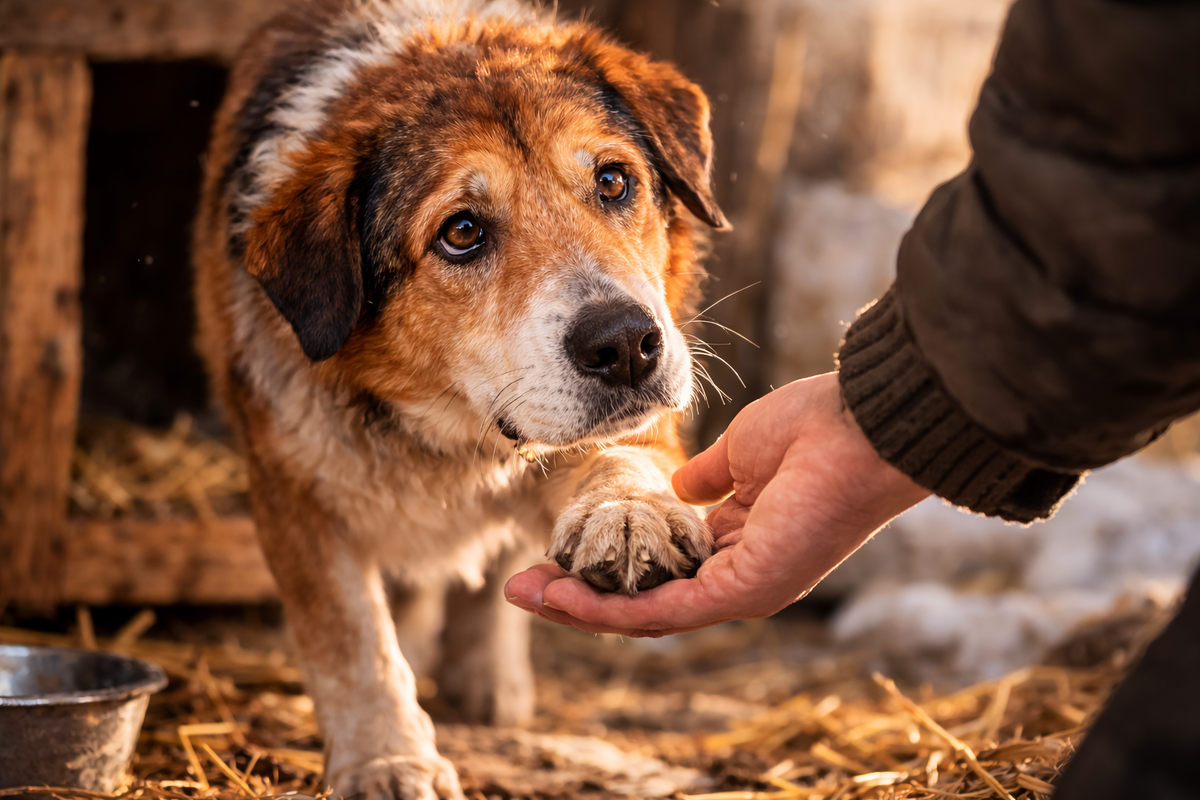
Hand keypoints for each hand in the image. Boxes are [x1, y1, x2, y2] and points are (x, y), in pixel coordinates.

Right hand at [504, 372, 930, 635]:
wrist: (863, 424)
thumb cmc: (814, 427)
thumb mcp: (741, 451)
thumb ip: (707, 476)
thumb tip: (676, 488)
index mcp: (739, 542)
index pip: (660, 569)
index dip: (606, 567)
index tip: (555, 555)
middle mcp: (738, 575)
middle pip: (643, 600)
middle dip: (578, 597)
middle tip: (522, 589)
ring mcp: (742, 589)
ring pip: (645, 614)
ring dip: (580, 609)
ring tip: (525, 596)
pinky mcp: (745, 592)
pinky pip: (664, 610)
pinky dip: (608, 609)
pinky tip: (562, 598)